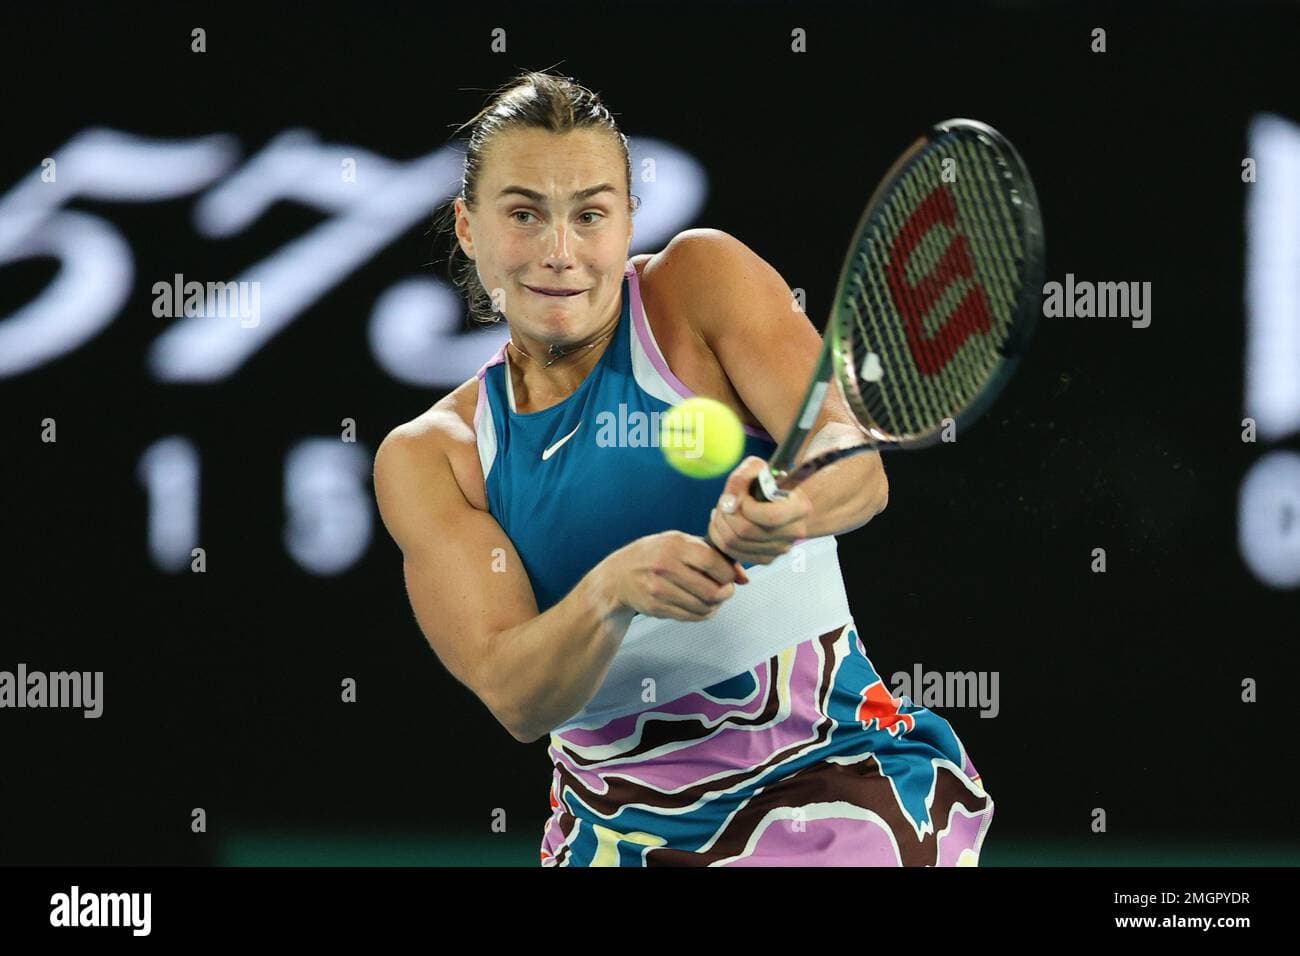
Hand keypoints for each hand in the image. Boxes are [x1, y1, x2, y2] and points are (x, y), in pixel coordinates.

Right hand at [599, 530, 748, 621]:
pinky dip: (702, 613)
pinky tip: (699, 605)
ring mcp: (659, 589)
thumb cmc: (656, 554)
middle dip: (725, 593)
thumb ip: (713, 554)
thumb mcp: (681, 543)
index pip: (716, 564)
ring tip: (711, 597)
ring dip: (715, 606)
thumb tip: (744, 578)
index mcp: (676, 545)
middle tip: (724, 590)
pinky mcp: (656, 607)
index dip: (729, 574)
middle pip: (713, 591)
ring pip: (704, 607)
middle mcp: (666, 566)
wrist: (619, 575)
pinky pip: (691, 617)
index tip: (728, 575)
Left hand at [708, 456, 811, 565]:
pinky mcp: (766, 559)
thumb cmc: (766, 482)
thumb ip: (742, 478)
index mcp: (799, 508)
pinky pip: (733, 553)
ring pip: (734, 544)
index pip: (769, 516)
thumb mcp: (756, 468)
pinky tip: (726, 523)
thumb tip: (730, 502)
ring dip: (720, 525)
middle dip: (727, 514)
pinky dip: (721, 537)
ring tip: (723, 511)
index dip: (746, 506)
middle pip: (746, 531)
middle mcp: (793, 533)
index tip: (741, 496)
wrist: (776, 500)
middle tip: (724, 502)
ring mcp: (780, 549)